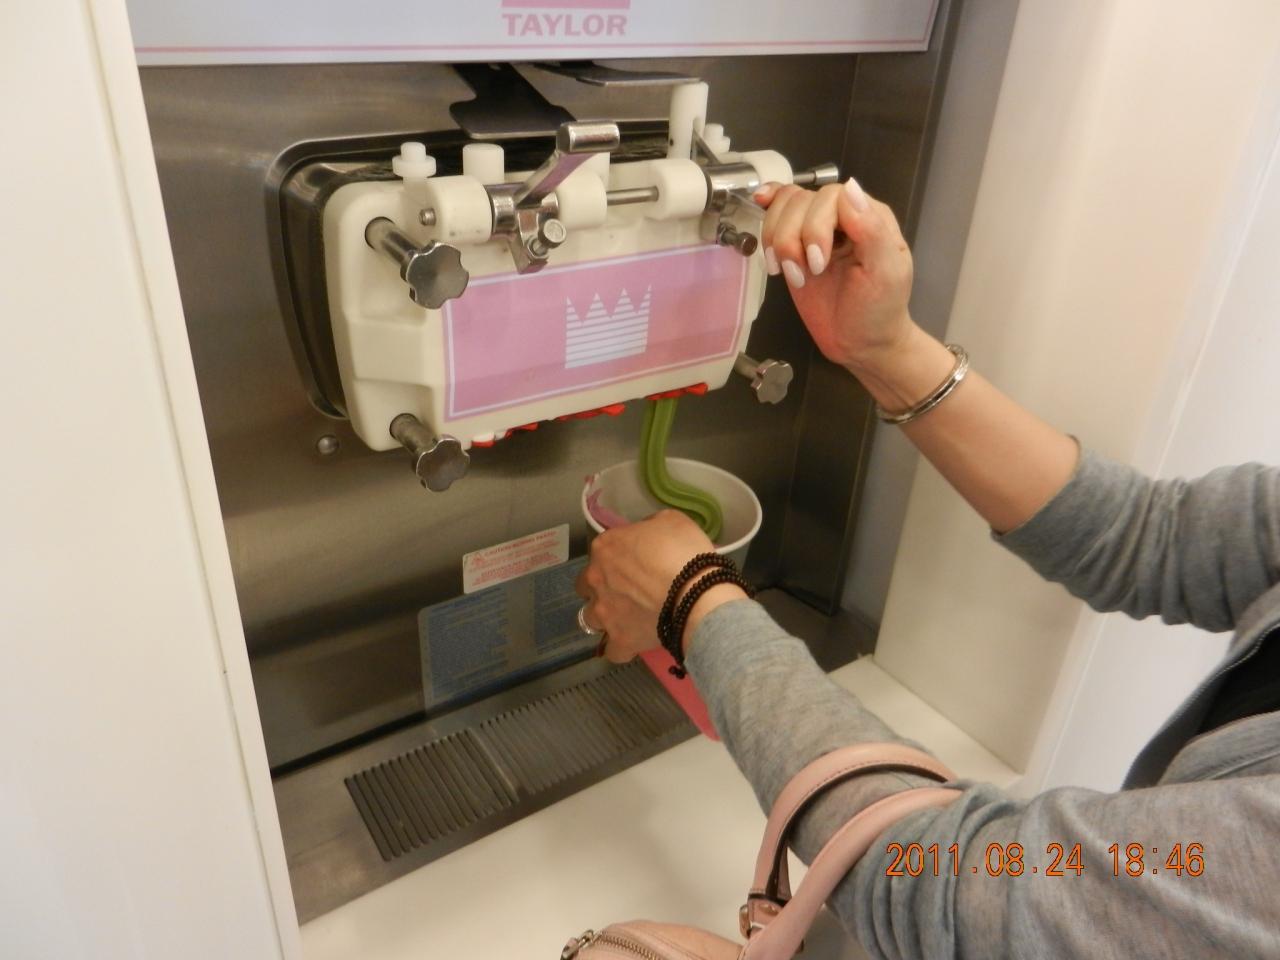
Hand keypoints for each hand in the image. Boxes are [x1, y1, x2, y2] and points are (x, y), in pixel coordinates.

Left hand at [575, 510, 746, 662]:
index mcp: (606, 547)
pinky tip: (633, 643)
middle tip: (628, 591)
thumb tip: (645, 535)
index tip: (638, 563)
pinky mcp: (620, 640)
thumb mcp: (670, 521)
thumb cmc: (685, 552)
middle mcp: (596, 579)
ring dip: (606, 618)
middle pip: (586, 586)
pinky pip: (613, 651)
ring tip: (628, 619)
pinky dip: (621, 648)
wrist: (699, 593)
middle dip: (602, 588)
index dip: (619, 557)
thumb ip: (648, 527)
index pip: (602, 551)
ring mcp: (605, 612)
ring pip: (591, 618)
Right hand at [756, 179, 915, 373]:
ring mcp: (816, 229)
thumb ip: (872, 229)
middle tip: (806, 274)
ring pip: (784, 207)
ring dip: (779, 242)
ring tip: (791, 274)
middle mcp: (841, 216)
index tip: (819, 264)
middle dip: (794, 239)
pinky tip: (768, 245)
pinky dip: (766, 229)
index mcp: (870, 215)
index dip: (817, 226)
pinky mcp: (796, 245)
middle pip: (801, 200)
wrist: (860, 342)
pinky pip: (774, 218)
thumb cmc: (879, 310)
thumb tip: (850, 188)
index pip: (832, 196)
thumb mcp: (886, 273)